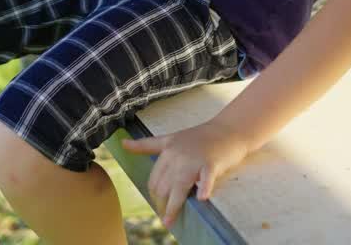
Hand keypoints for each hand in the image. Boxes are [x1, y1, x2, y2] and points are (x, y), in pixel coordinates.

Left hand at [120, 121, 250, 227]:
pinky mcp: (211, 163)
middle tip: (165, 218)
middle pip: (164, 186)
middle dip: (162, 204)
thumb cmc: (200, 137)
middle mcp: (177, 155)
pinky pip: (206, 178)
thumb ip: (147, 145)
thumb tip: (122, 143)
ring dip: (173, 206)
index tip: (158, 207)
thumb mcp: (170, 138)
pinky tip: (201, 198)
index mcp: (167, 150)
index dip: (154, 196)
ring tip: (169, 221)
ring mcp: (194, 159)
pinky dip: (204, 188)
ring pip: (179, 186)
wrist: (227, 129)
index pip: (154, 179)